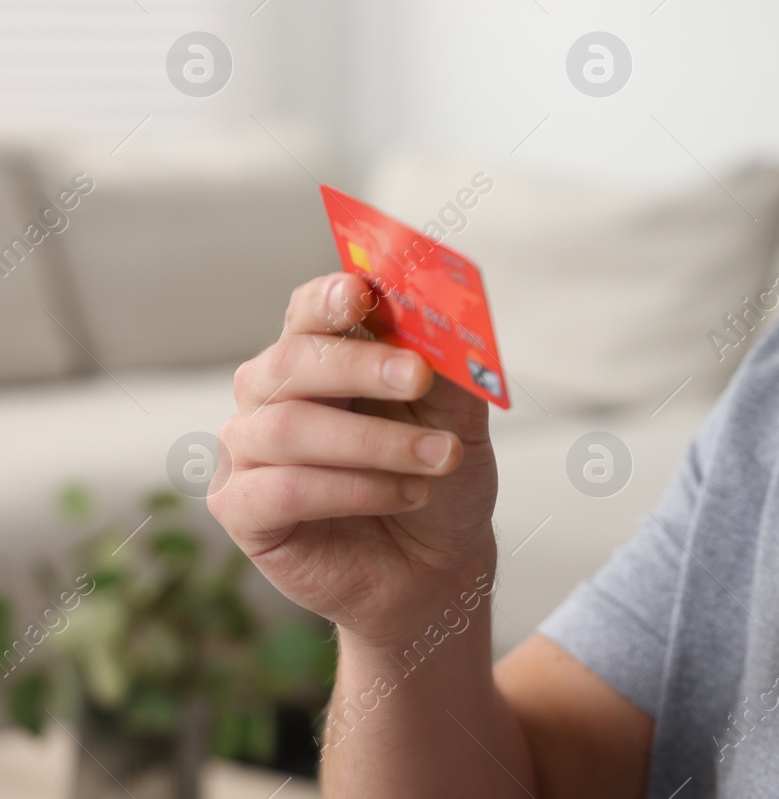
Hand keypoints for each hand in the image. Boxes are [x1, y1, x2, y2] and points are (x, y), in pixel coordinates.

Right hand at [210, 272, 498, 648]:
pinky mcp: (240, 508)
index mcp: (320, 356)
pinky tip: (404, 495)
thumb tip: (446, 317)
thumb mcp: (458, 417)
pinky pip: (282, 489)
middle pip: (293, 361)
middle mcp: (270, 395)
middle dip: (362, 366)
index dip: (329, 299)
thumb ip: (447, 367)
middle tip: (419, 377)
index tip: (362, 294)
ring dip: (376, 442)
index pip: (308, 312)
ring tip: (439, 458)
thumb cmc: (437, 477)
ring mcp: (247, 451)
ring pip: (290, 427)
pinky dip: (353, 489)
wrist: (436, 563)